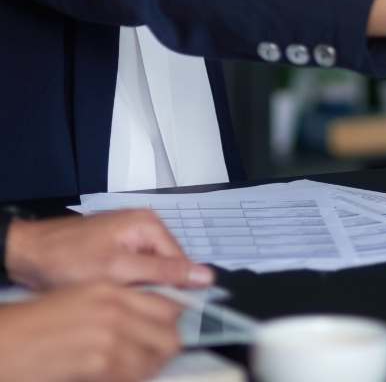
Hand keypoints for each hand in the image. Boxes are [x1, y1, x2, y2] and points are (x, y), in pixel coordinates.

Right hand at [0, 283, 181, 381]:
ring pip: (154, 359)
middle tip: (157, 357)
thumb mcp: (83, 299)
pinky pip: (131, 376)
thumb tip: (149, 319)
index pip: (167, 305)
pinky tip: (117, 377)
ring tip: (136, 370)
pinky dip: (130, 379)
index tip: (176, 332)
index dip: (175, 322)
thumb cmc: (36, 323)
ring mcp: (108, 337)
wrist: (6, 341)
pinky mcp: (97, 363)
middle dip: (167, 349)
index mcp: (113, 291)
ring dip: (149, 368)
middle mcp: (115, 310)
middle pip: (169, 334)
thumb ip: (120, 305)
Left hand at [6, 211, 212, 291]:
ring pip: (149, 275)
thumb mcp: (118, 269)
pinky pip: (134, 273)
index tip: (165, 315)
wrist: (26, 255)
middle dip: (152, 291)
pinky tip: (111, 296)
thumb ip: (163, 272)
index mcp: (150, 225)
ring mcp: (129, 238)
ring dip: (137, 291)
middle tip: (131, 307)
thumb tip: (204, 276)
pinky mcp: (116, 250)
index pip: (182, 264)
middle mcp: (144, 227)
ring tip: (118, 300)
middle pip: (166, 269)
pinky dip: (125, 288)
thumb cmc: (65, 258)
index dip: (175, 291)